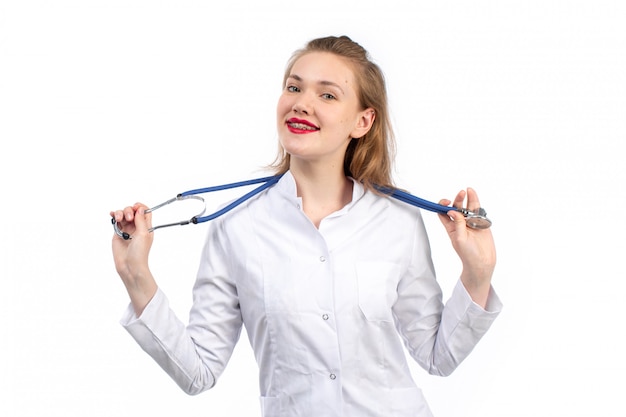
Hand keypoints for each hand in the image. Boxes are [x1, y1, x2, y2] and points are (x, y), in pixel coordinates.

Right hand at [110, 203, 156, 315]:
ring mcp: (127, 229)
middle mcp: (136, 227)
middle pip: (132, 211)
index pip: (145, 211)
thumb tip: (140, 208)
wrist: (129, 265)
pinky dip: (114, 216)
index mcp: (146, 227)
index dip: (140, 207)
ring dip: (120, 213)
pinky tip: (112, 215)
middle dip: (129, 210)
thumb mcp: (143, 234)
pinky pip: (116, 221)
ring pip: (123, 214)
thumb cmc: (139, 253)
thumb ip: (141, 220)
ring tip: (119, 219)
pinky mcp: (118, 233)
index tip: (135, 207)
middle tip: (128, 219)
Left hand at [438, 188, 495, 306]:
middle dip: (458, 199)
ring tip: (469, 190)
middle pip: (457, 207)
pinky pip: (478, 211)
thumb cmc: (468, 254)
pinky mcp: (481, 223)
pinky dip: (476, 203)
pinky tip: (474, 196)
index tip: (446, 201)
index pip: (443, 213)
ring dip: (468, 198)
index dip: (443, 205)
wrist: (482, 262)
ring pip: (468, 207)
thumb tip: (452, 210)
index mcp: (451, 227)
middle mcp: (460, 223)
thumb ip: (457, 224)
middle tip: (461, 193)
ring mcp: (471, 222)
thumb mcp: (459, 239)